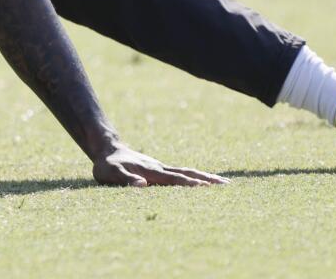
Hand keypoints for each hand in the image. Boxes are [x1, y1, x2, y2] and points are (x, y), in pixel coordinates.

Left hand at [93, 144, 227, 187]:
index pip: (176, 179)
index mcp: (152, 171)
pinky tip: (200, 182)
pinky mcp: (158, 169)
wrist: (106, 148)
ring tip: (222, 182)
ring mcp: (160, 168)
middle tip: (228, 185)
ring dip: (204, 177)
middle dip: (207, 180)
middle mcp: (160, 168)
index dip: (191, 184)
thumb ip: (126, 179)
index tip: (209, 188)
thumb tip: (143, 185)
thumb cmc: (107, 164)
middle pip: (188, 174)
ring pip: (186, 172)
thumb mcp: (111, 173)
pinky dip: (193, 177)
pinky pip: (179, 173)